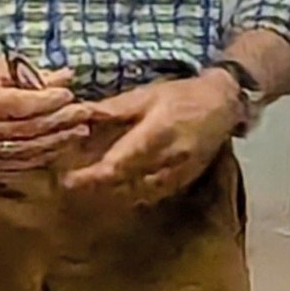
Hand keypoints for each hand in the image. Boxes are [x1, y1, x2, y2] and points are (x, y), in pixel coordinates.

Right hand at [0, 46, 88, 168]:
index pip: (23, 106)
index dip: (49, 101)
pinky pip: (13, 163)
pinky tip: (58, 148)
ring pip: (24, 150)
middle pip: (28, 130)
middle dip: (60, 122)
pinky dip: (39, 156)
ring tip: (79, 132)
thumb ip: (32, 74)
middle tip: (85, 113)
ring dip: (56, 142)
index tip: (71, 94)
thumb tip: (68, 76)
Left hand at [60, 71, 239, 203]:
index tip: (66, 179)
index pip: (115, 166)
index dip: (89, 177)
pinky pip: (151, 195)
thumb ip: (113, 109)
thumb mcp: (146, 95)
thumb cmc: (182, 96)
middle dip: (94, 186)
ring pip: (135, 194)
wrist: (223, 104)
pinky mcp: (183, 181)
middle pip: (121, 185)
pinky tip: (120, 188)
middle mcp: (167, 159)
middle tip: (71, 183)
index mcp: (155, 134)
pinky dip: (132, 194)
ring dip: (111, 193)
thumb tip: (79, 113)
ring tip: (91, 186)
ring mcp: (177, 174)